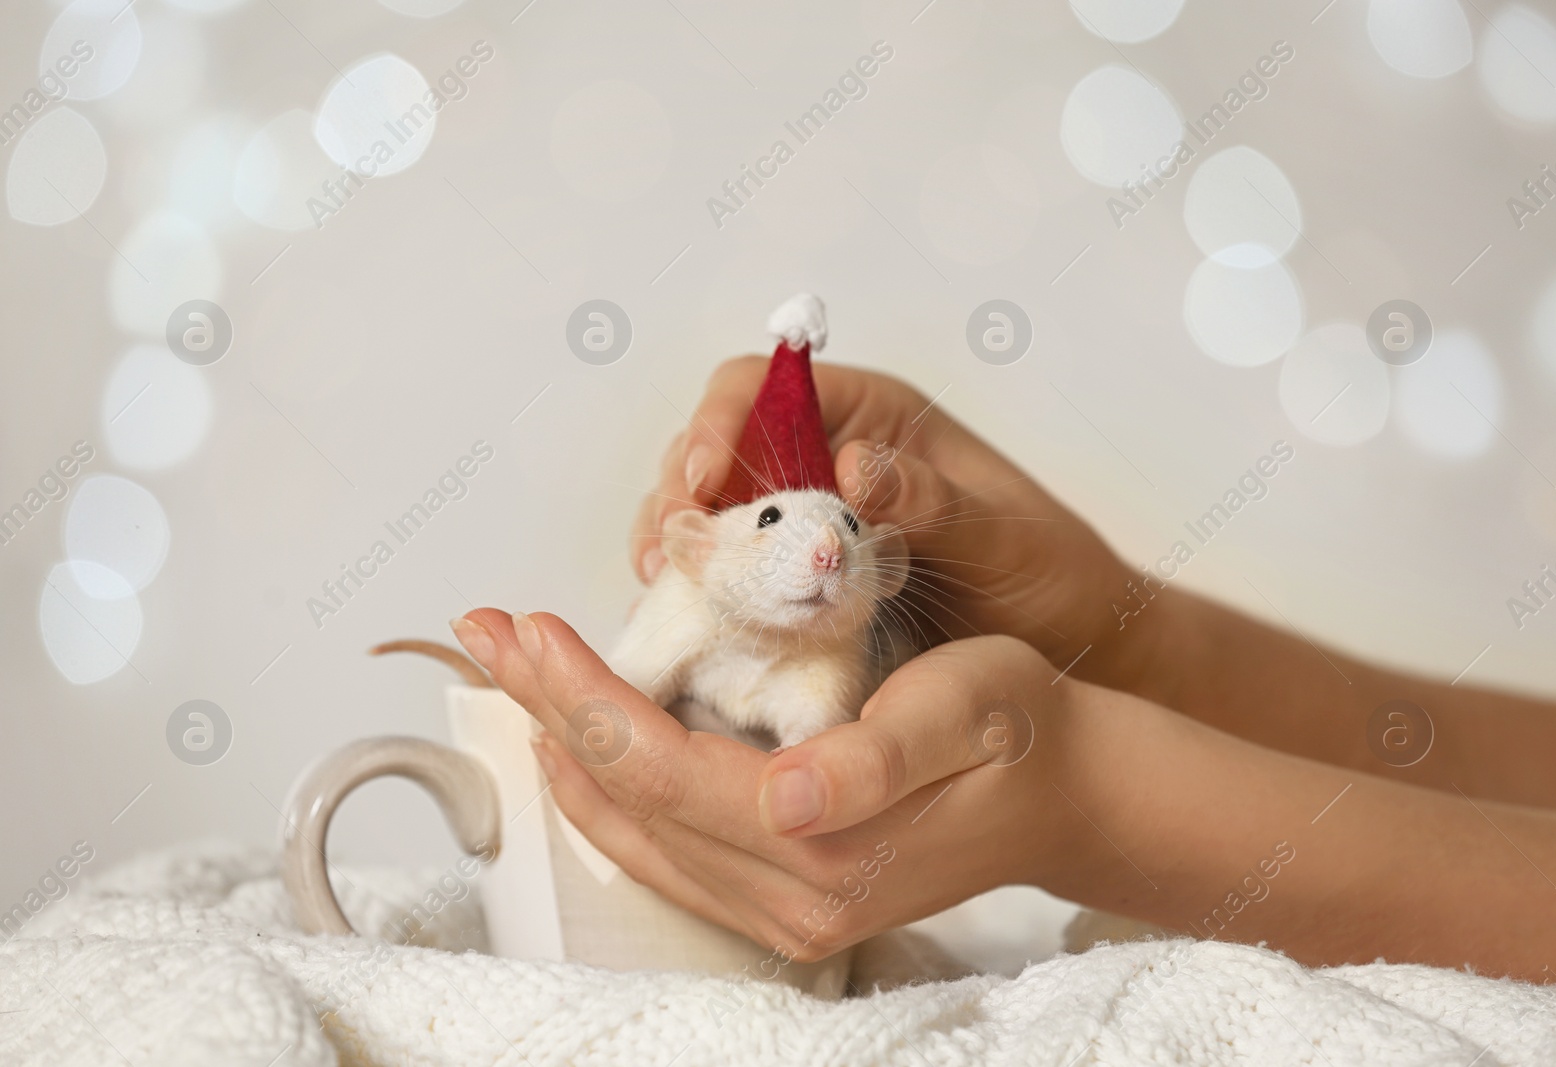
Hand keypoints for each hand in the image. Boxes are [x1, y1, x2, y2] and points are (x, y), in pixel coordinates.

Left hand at [450, 608, 1089, 959]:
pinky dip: (609, 787)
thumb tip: (787, 798)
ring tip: (513, 671)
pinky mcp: (782, 901)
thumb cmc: (1018, 731)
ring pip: (632, 829)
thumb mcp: (964, 711)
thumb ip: (875, 759)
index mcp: (826, 847)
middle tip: (487, 633)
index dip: (583, 694)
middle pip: (626, 798)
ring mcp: (782, 911)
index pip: (660, 767)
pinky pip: (663, 848)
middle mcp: (791, 899)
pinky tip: (581, 740)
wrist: (1066, 792)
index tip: (527, 626)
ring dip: (565, 744)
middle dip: (547, 707)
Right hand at [632, 357, 1152, 685]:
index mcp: (870, 418)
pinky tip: (687, 614)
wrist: (1073, 649)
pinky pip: (731, 570)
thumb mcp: (1003, 535)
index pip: (761, 389)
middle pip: (717, 449)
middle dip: (679, 491)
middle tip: (668, 549)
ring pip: (711, 510)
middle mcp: (826, 458)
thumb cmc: (1049, 572)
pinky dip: (700, 586)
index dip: (718, 423)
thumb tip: (854, 465)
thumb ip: (934, 501)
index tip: (701, 480)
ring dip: (679, 541)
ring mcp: (807, 522)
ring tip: (663, 583)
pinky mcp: (800, 581)